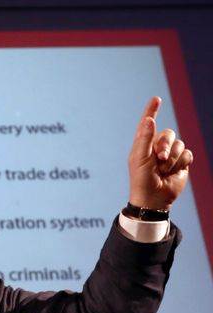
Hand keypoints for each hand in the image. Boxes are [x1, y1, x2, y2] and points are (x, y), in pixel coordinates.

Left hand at [128, 96, 192, 210]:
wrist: (154, 198)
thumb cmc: (141, 179)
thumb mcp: (140, 158)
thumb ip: (145, 138)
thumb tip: (149, 119)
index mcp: (143, 143)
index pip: (148, 123)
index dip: (152, 111)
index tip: (156, 99)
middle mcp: (157, 146)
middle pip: (168, 134)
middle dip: (165, 145)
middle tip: (159, 158)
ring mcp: (170, 154)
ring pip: (180, 144)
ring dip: (172, 159)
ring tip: (163, 170)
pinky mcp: (182, 162)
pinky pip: (187, 154)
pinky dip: (181, 163)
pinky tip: (172, 172)